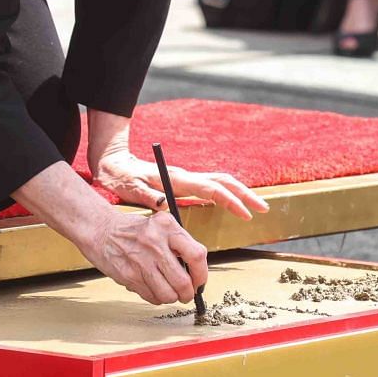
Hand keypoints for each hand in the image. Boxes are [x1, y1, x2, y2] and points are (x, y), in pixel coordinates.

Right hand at [81, 209, 207, 305]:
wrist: (101, 230)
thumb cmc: (133, 230)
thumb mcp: (160, 225)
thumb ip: (179, 243)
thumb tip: (197, 271)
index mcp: (168, 226)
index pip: (197, 255)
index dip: (202, 274)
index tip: (200, 281)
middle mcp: (156, 243)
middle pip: (183, 281)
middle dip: (188, 293)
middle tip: (187, 293)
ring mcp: (142, 261)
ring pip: (168, 294)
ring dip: (172, 298)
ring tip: (170, 292)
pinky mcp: (130, 276)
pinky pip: (152, 297)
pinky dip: (157, 298)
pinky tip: (153, 288)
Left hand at [91, 149, 269, 220]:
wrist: (114, 163)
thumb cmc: (120, 178)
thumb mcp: (129, 189)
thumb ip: (145, 196)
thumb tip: (162, 205)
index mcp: (177, 179)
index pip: (211, 189)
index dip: (231, 201)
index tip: (245, 214)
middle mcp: (186, 176)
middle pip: (224, 181)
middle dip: (245, 194)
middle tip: (263, 209)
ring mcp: (186, 177)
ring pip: (221, 181)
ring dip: (240, 192)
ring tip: (255, 206)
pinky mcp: (184, 181)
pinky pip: (212, 186)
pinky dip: (227, 192)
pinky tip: (234, 203)